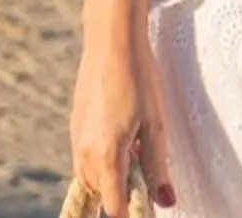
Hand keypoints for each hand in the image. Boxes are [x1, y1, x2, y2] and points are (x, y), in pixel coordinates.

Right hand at [70, 22, 175, 213]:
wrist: (111, 41)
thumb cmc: (139, 80)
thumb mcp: (156, 125)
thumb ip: (157, 167)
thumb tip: (165, 202)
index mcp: (105, 155)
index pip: (113, 205)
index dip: (130, 214)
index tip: (145, 211)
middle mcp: (84, 152)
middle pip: (100, 193)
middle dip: (120, 196)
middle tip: (147, 182)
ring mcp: (75, 138)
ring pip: (90, 176)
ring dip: (111, 177)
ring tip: (138, 152)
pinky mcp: (75, 125)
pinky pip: (85, 157)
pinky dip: (103, 159)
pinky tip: (126, 136)